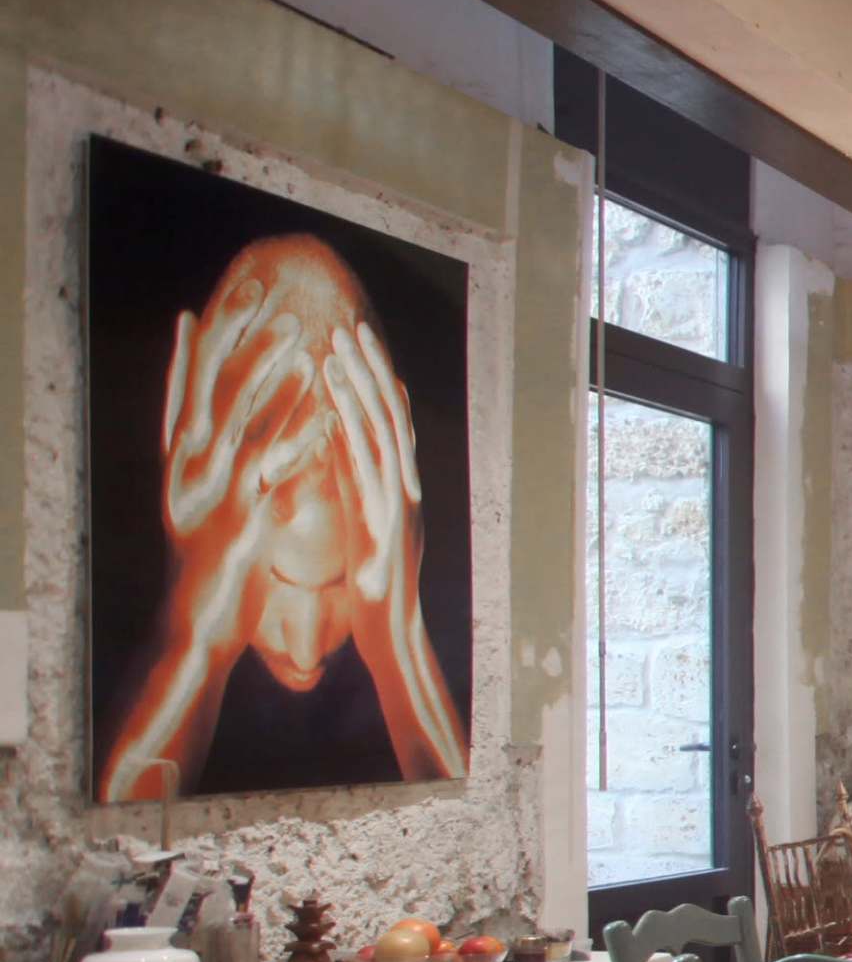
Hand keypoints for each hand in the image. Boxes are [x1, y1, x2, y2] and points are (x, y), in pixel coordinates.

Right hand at [106, 298, 328, 799]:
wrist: (202, 629)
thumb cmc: (214, 567)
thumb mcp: (219, 510)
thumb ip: (230, 472)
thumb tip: (250, 438)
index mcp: (178, 465)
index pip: (181, 394)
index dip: (191, 349)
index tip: (204, 303)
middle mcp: (186, 471)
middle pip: (207, 389)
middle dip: (233, 337)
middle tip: (258, 289)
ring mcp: (212, 493)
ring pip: (240, 417)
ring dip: (268, 370)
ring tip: (296, 329)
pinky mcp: (243, 520)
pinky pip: (276, 468)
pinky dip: (300, 434)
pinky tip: (324, 406)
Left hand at [319, 317, 422, 618]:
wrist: (394, 637)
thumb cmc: (374, 590)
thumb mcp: (364, 528)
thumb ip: (356, 486)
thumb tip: (339, 444)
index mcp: (398, 489)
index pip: (390, 424)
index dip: (376, 380)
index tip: (357, 341)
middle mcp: (406, 489)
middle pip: (390, 416)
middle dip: (370, 368)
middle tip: (349, 324)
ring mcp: (399, 504)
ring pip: (381, 433)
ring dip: (359, 386)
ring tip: (336, 346)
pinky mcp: (385, 523)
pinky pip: (367, 468)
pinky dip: (352, 430)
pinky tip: (335, 401)